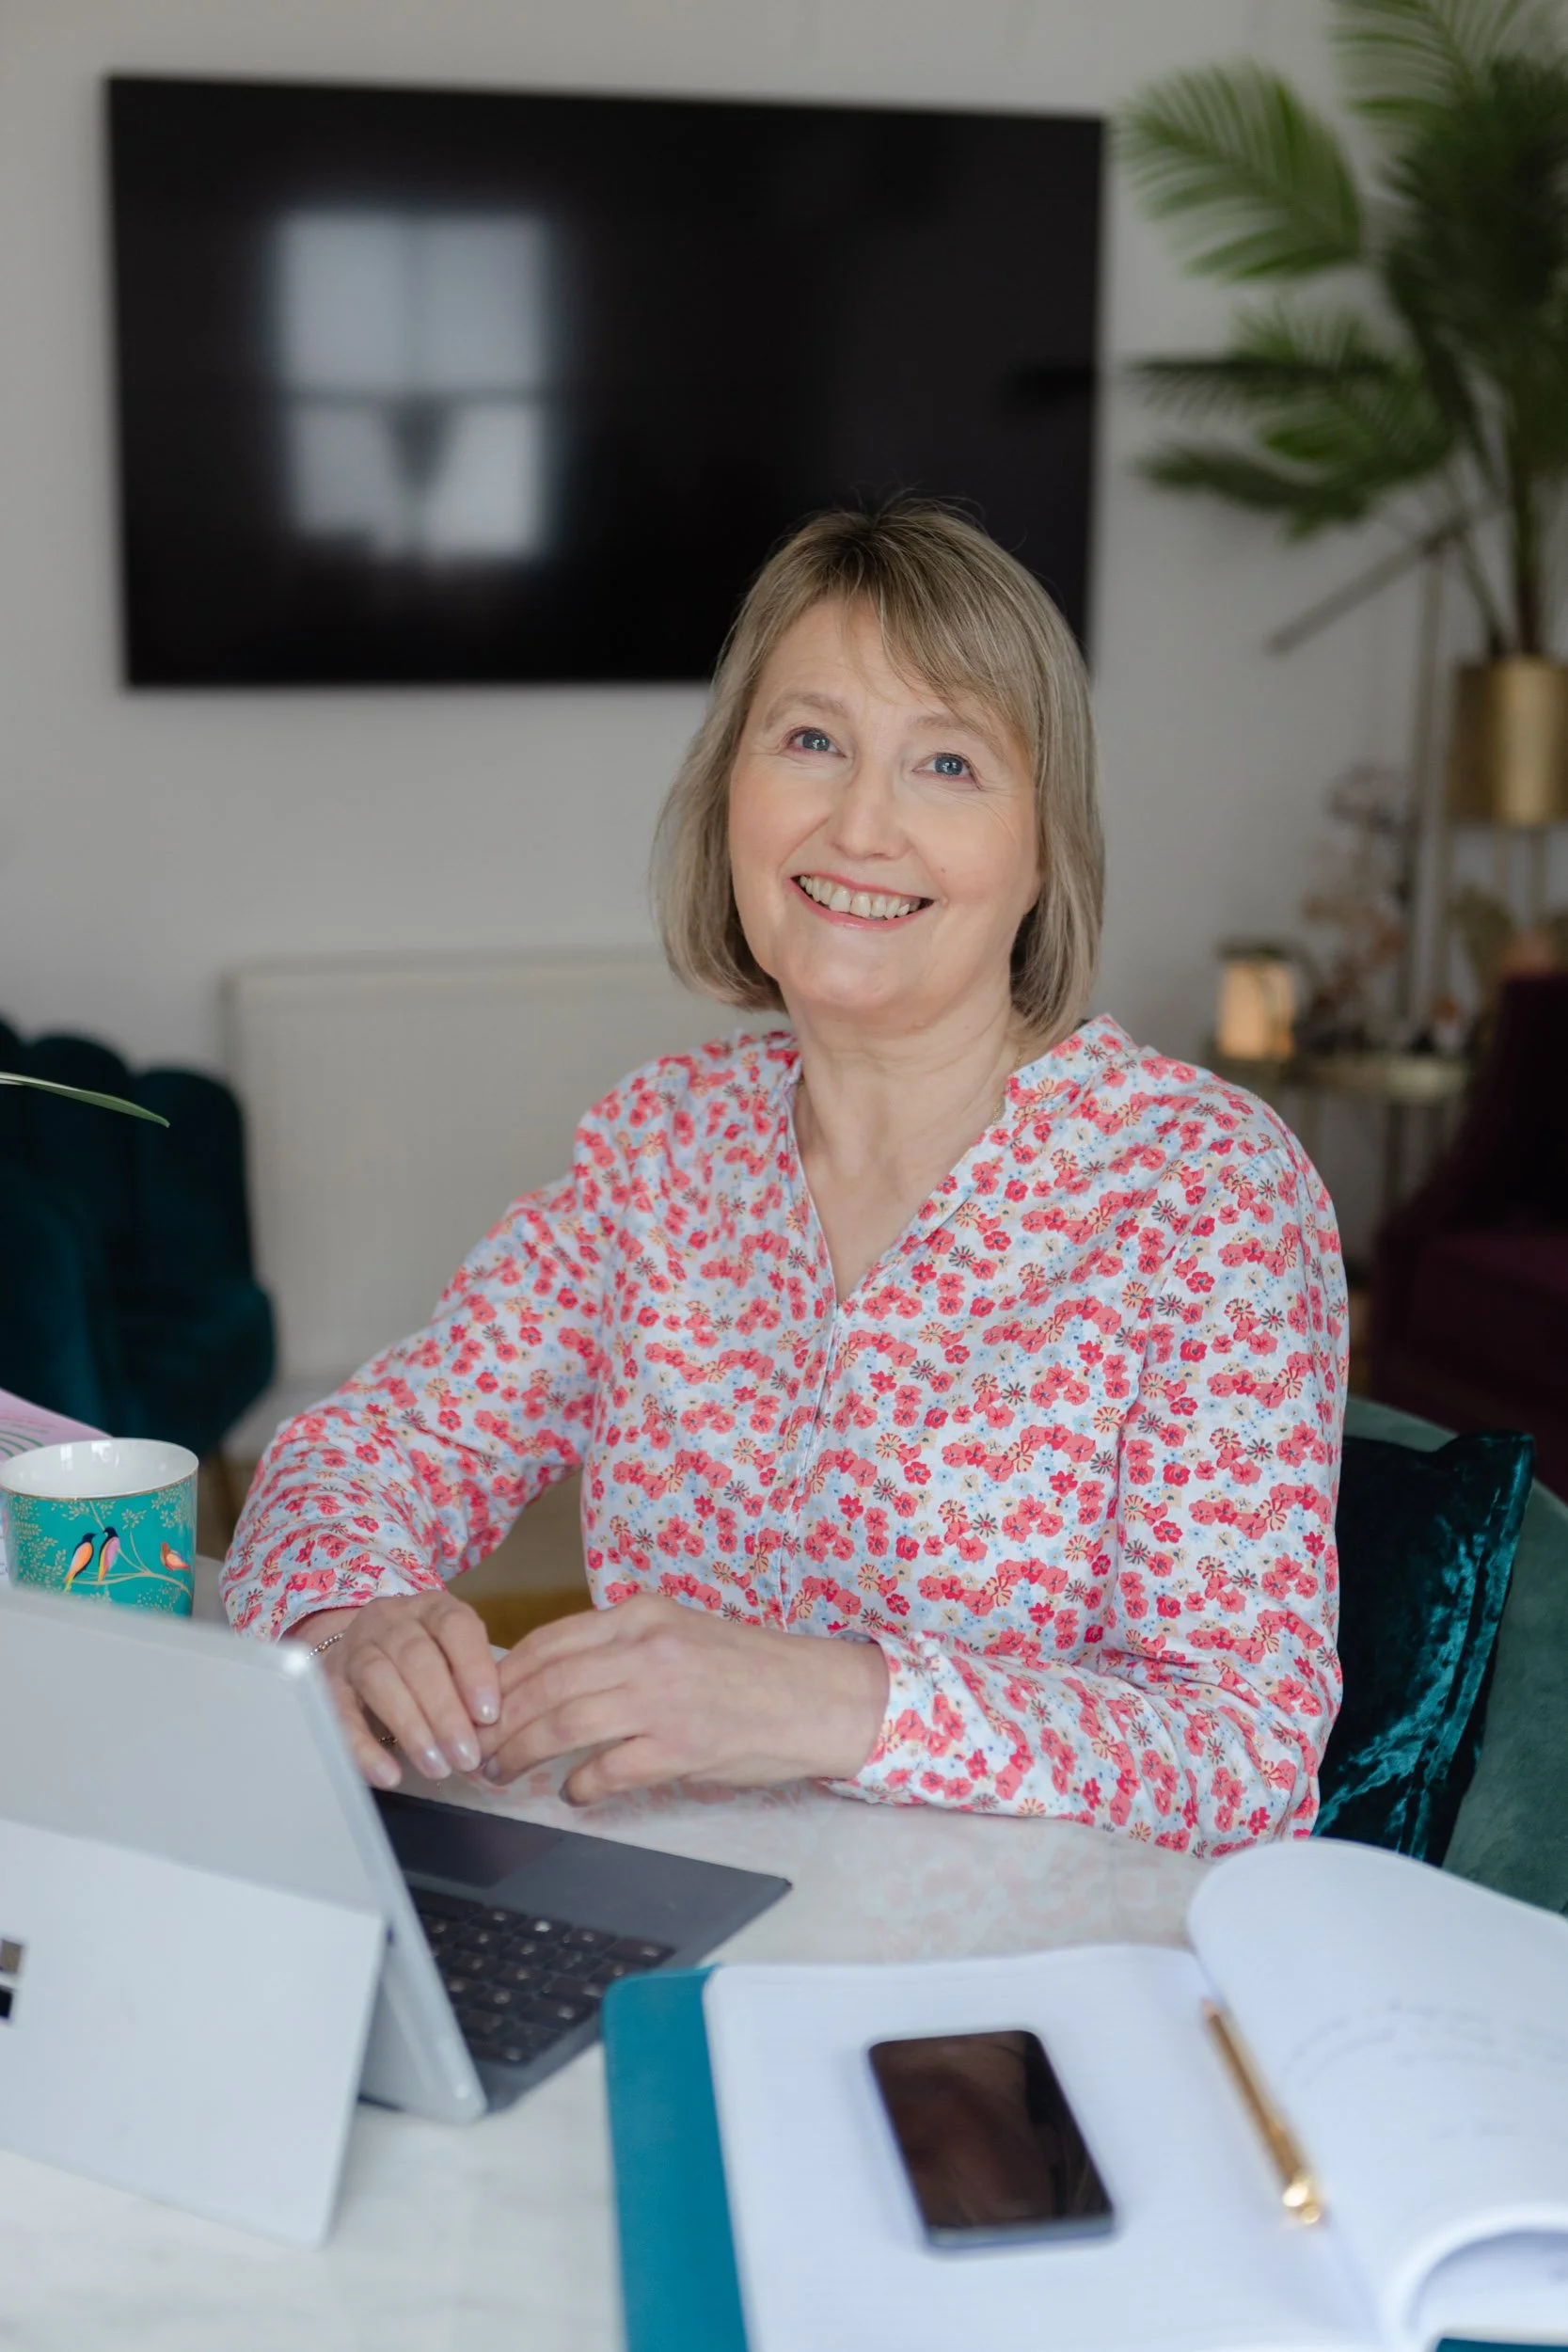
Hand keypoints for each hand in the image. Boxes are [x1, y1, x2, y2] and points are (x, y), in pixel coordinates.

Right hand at [290, 1593, 500, 1790]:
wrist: (360, 1652)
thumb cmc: (425, 1660)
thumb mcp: (453, 1657)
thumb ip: (470, 1682)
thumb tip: (492, 1729)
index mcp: (432, 1608)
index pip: (455, 1626)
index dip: (473, 1669)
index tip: (489, 1715)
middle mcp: (390, 1620)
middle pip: (417, 1658)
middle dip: (444, 1711)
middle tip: (466, 1756)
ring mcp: (354, 1649)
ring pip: (378, 1680)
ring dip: (411, 1728)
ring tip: (437, 1767)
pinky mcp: (327, 1683)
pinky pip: (341, 1714)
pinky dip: (364, 1747)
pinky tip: (389, 1775)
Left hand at [476, 1594, 889, 1802]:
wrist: (817, 1696)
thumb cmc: (749, 1668)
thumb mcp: (678, 1632)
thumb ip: (620, 1645)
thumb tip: (551, 1677)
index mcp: (642, 1615)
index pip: (548, 1643)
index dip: (502, 1678)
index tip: (478, 1704)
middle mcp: (647, 1649)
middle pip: (544, 1686)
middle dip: (498, 1722)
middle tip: (476, 1748)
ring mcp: (663, 1698)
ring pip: (563, 1725)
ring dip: (522, 1755)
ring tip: (503, 1773)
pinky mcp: (681, 1747)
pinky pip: (608, 1770)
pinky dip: (579, 1786)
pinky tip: (572, 1793)